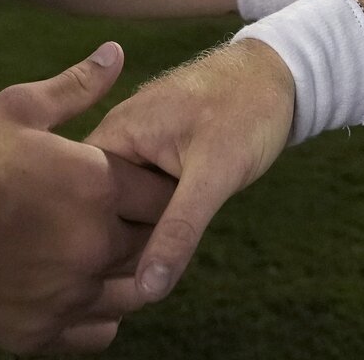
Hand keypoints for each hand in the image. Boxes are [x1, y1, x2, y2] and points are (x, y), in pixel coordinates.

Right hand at [0, 43, 172, 352]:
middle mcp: (94, 245)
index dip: (152, 183)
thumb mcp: (16, 110)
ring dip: (126, 272)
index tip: (136, 181)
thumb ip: (76, 87)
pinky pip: (99, 332)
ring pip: (132, 292)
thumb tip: (115, 53)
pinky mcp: (42, 333)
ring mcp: (69, 295)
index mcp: (96, 186)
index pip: (161, 191)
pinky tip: (78, 288)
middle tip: (120, 215)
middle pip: (151, 242)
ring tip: (97, 250)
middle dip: (143, 228)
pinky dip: (99, 314)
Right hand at [87, 39, 295, 307]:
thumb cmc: (248, 111)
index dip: (90, 240)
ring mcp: (139, 144)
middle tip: (134, 280)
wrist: (281, 73)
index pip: (81, 199)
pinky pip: (144, 194)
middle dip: (116, 241)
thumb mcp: (214, 174)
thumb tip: (146, 290)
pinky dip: (155, 217)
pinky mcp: (160, 152)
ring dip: (137, 231)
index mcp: (116, 132)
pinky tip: (167, 243)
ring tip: (150, 268)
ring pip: (125, 204)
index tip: (104, 277)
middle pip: (101, 206)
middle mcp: (118, 136)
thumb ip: (178, 230)